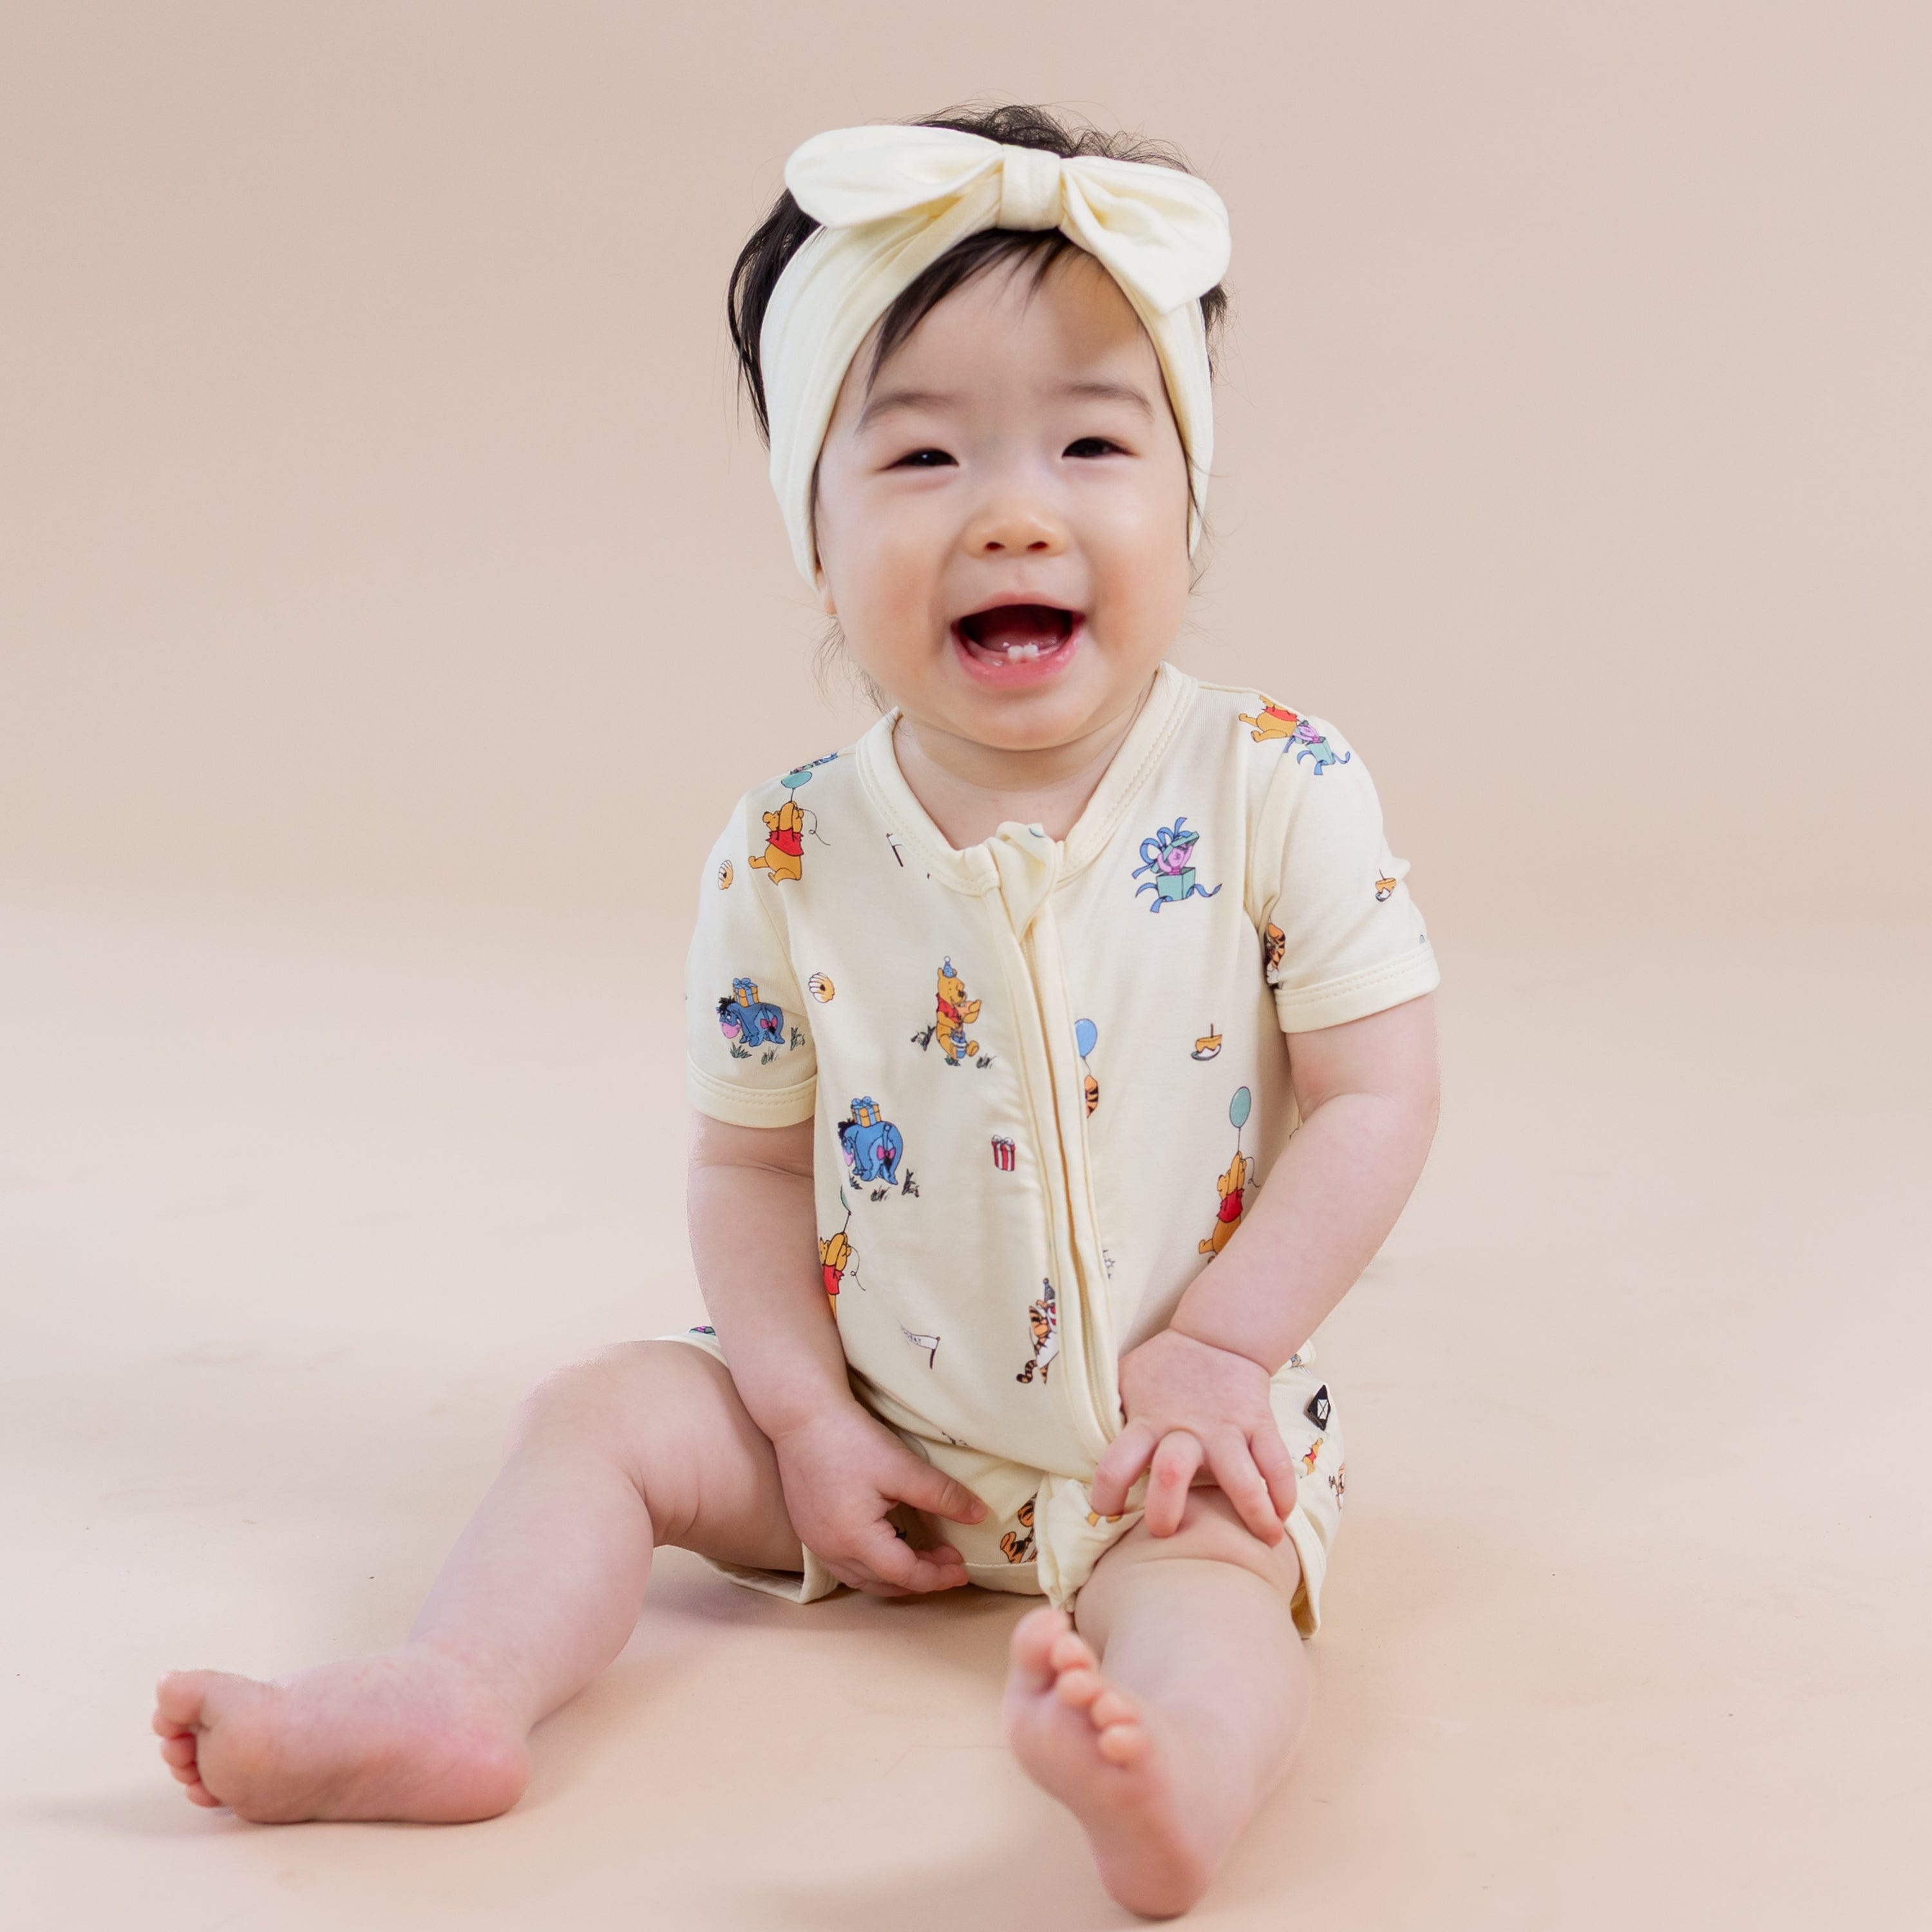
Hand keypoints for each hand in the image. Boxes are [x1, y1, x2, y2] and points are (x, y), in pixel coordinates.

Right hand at [770, 1401, 987, 1596]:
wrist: (801, 1416)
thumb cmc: (851, 1439)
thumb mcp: (902, 1467)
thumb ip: (942, 1495)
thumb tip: (980, 1515)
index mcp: (855, 1539)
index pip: (905, 1574)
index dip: (937, 1576)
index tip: (963, 1568)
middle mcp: (831, 1550)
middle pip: (883, 1583)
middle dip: (920, 1577)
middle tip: (949, 1559)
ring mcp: (816, 1542)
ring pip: (862, 1578)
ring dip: (896, 1576)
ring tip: (924, 1557)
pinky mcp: (808, 1530)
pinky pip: (845, 1565)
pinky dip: (873, 1566)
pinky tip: (888, 1547)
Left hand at [1090, 1328, 1296, 1542]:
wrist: (1216, 1337)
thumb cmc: (1161, 1370)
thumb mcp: (1124, 1382)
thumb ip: (1106, 1416)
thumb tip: (1072, 1453)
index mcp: (1146, 1421)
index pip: (1115, 1461)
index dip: (1106, 1492)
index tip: (1107, 1512)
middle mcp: (1185, 1430)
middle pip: (1171, 1472)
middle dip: (1167, 1510)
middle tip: (1165, 1534)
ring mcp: (1226, 1429)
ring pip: (1241, 1476)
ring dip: (1252, 1512)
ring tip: (1262, 1541)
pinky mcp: (1259, 1424)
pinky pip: (1277, 1462)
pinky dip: (1282, 1493)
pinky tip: (1282, 1518)